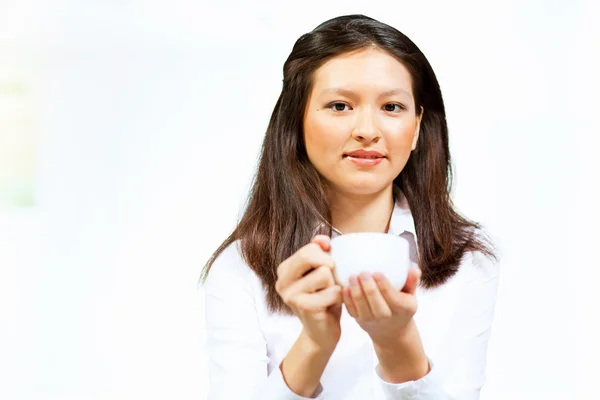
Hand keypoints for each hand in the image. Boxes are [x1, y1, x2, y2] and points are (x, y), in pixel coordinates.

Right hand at [275, 235, 342, 351]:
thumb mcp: (321, 271)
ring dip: (334, 284)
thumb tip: (322, 238)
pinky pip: (332, 291)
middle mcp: (282, 281)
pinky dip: (338, 297)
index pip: (309, 248)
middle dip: (328, 265)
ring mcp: (290, 295)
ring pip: (325, 273)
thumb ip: (319, 251)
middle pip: (310, 255)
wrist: (322, 332)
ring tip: (329, 294)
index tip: (328, 266)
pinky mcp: (303, 307)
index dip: (325, 255)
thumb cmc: (323, 298)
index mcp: (284, 269)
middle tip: (330, 280)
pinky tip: (332, 305)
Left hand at [342, 266, 421, 347]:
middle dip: (368, 287)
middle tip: (363, 272)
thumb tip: (414, 267)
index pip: (392, 297)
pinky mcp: (359, 320)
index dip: (383, 285)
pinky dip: (347, 299)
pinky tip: (344, 287)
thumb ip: (412, 281)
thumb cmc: (401, 306)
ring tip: (352, 276)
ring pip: (362, 306)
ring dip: (356, 291)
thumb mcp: (411, 296)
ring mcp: (371, 320)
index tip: (377, 272)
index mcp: (402, 308)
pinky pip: (352, 310)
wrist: (392, 331)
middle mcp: (387, 317)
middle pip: (376, 302)